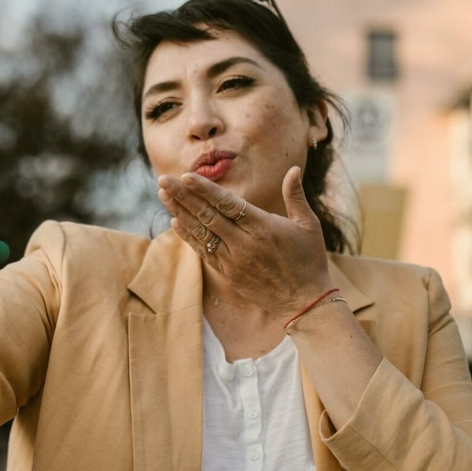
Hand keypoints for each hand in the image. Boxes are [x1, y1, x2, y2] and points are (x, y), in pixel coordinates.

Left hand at [157, 166, 333, 319]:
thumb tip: (295, 169)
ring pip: (201, 232)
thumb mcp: (309, 225)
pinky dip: (189, 237)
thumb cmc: (309, 259)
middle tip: (163, 180)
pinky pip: (204, 252)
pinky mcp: (228, 273)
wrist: (304, 301)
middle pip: (207, 215)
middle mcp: (244, 243)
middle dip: (182, 196)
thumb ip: (295, 196)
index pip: (227, 203)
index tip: (185, 176)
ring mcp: (233, 260)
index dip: (205, 190)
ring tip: (163, 195)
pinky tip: (174, 223)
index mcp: (262, 227)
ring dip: (179, 213)